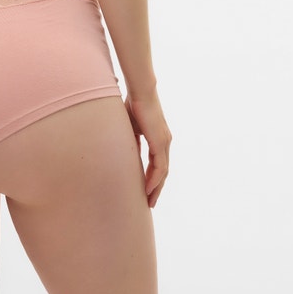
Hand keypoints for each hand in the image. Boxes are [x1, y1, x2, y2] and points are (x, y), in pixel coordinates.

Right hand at [125, 92, 170, 207]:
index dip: (153, 178)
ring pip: (163, 172)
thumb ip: (132, 141)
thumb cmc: (133, 104)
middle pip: (163, 172)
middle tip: (149, 202)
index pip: (158, 163)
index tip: (146, 190)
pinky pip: (160, 167)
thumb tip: (126, 154)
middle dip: (156, 188)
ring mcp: (164, 142)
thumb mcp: (131, 128)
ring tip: (149, 200)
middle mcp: (165, 142)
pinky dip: (154, 179)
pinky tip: (148, 189)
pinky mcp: (160, 142)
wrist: (140, 91)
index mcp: (159, 138)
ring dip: (156, 187)